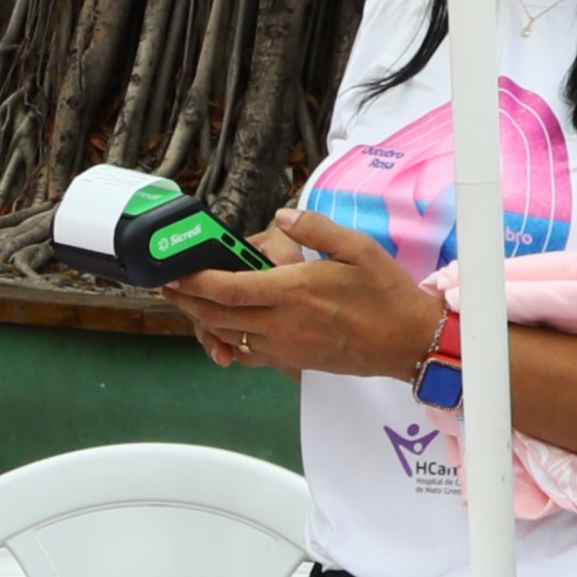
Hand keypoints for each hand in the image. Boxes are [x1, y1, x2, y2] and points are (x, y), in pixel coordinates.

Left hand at [169, 203, 449, 379]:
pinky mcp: (293, 361)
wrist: (409, 342)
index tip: (174, 273)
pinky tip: (223, 331)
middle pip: (218, 316)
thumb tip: (282, 215)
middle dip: (187, 301)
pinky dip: (228, 343)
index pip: (229, 289)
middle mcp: (283, 323)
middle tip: (166, 287)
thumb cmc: (387, 295)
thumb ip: (316, 228)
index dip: (195, 282)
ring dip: (203, 322)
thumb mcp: (358, 248)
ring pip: (229, 337)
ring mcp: (286, 346)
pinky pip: (248, 355)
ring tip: (187, 304)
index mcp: (294, 291)